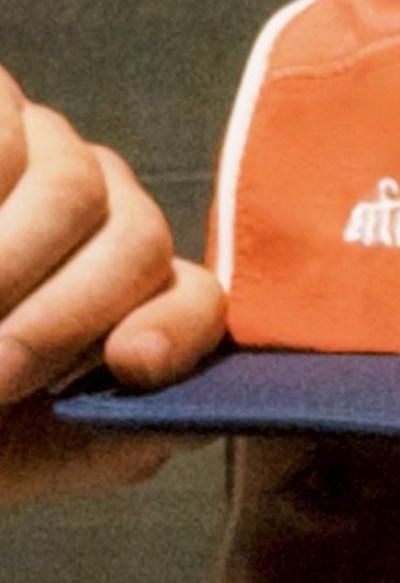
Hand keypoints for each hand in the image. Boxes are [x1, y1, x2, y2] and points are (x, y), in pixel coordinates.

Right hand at [0, 64, 225, 509]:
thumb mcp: (52, 446)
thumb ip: (134, 435)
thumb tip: (193, 406)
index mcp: (133, 287)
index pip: (197, 296)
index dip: (174, 331)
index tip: (129, 365)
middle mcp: (102, 211)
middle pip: (139, 238)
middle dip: (67, 318)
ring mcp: (38, 148)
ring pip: (76, 186)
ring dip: (13, 265)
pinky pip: (6, 135)